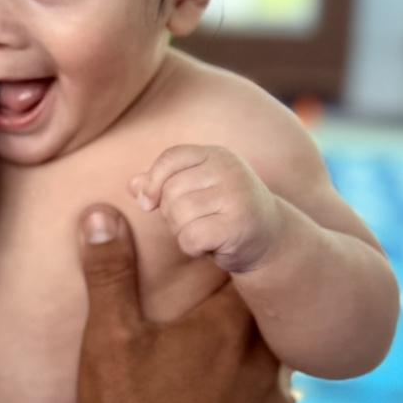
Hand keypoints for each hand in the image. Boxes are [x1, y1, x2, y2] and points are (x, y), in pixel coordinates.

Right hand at [75, 206, 291, 402]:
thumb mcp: (108, 340)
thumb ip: (110, 273)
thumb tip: (101, 211)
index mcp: (231, 325)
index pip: (248, 266)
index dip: (230, 251)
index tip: (212, 242)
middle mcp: (267, 359)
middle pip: (266, 310)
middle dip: (243, 298)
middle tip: (209, 291)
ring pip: (272, 356)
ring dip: (248, 347)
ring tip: (215, 346)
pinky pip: (270, 400)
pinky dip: (250, 391)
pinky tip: (221, 397)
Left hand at [129, 144, 282, 273]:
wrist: (270, 240)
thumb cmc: (222, 214)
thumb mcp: (193, 192)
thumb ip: (161, 185)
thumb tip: (133, 186)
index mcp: (215, 155)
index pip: (170, 158)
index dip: (152, 182)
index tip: (148, 203)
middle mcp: (229, 169)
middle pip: (170, 190)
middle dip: (171, 214)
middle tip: (196, 222)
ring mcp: (237, 194)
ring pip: (179, 214)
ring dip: (183, 232)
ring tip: (206, 232)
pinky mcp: (239, 223)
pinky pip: (191, 237)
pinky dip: (194, 247)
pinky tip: (213, 245)